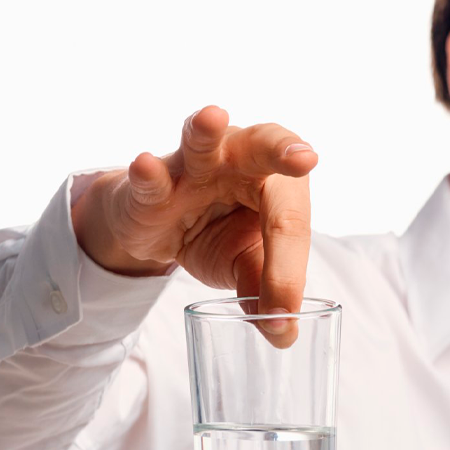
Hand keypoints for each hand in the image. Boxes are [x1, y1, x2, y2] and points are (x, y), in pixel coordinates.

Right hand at [73, 105, 317, 346]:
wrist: (157, 229)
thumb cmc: (216, 233)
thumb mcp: (244, 263)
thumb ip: (265, 290)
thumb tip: (285, 332)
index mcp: (275, 181)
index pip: (288, 224)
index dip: (287, 273)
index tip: (281, 318)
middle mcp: (239, 157)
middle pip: (265, 145)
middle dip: (283, 150)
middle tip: (304, 159)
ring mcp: (191, 164)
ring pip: (201, 141)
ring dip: (205, 130)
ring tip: (213, 117)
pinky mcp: (150, 184)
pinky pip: (150, 176)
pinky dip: (148, 173)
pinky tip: (146, 166)